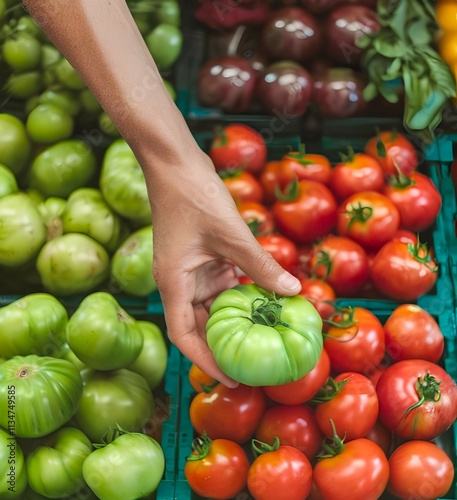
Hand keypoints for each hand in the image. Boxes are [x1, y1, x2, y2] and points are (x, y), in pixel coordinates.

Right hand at [147, 149, 301, 386]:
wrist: (175, 163)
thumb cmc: (193, 195)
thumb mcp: (232, 234)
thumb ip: (261, 265)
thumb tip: (293, 291)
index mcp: (174, 283)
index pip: (184, 335)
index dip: (205, 361)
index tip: (230, 379)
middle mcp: (179, 282)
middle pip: (199, 325)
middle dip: (224, 346)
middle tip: (253, 364)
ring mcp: (191, 270)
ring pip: (212, 306)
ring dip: (235, 320)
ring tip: (262, 339)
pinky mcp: (202, 257)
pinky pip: (221, 285)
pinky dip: (240, 295)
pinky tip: (263, 301)